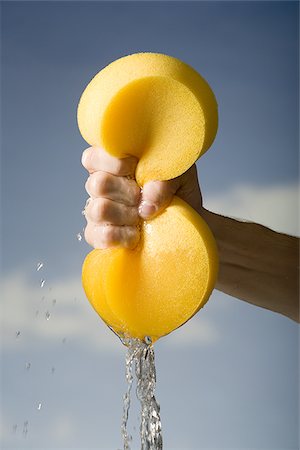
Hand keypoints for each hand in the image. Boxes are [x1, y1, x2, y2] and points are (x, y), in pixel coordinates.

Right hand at [82, 146, 202, 248]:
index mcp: (112, 163)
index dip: (116, 164)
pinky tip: (135, 234)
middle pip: (97, 184)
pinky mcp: (99, 236)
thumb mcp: (180, 176)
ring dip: (125, 214)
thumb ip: (165, 179)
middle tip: (142, 197)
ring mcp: (96, 211)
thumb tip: (147, 198)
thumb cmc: (178, 192)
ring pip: (98, 210)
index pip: (93, 157)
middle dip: (127, 192)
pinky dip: (120, 235)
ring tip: (142, 217)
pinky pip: (98, 236)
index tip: (136, 169)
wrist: (187, 223)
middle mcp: (100, 185)